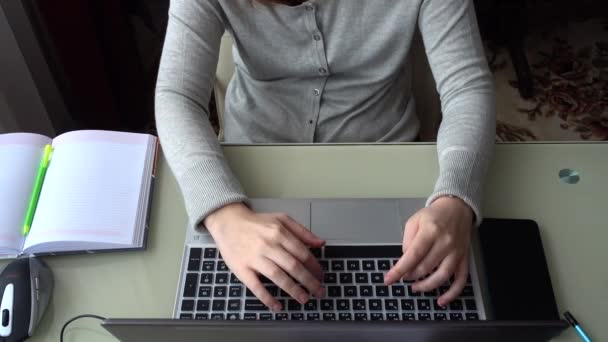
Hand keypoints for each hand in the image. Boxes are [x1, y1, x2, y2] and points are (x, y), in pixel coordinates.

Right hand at [204, 203, 324, 310]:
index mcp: (280, 232)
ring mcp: (254, 257)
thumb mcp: (282, 219)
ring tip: (304, 299)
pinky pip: (256, 286)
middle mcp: (268, 245)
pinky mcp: (242, 268)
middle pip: (294, 266)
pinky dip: (267, 298)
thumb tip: (320, 243)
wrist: (228, 222)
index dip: (315, 267)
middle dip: (309, 282)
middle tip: (319, 292)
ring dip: (293, 290)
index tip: (321, 276)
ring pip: (278, 276)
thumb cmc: (257, 223)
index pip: (303, 253)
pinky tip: (277, 306)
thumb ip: (302, 231)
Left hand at [384, 196, 472, 305]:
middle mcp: (445, 242)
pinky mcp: (464, 258)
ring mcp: (457, 252)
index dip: (399, 270)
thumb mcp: (414, 221)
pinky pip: (461, 280)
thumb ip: (408, 241)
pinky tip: (442, 300)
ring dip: (426, 286)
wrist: (457, 207)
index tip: (389, 279)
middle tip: (404, 276)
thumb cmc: (434, 214)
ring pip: (442, 276)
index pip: (412, 255)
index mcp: (430, 231)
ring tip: (415, 287)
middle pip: (425, 267)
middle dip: (410, 276)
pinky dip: (452, 293)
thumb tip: (405, 261)